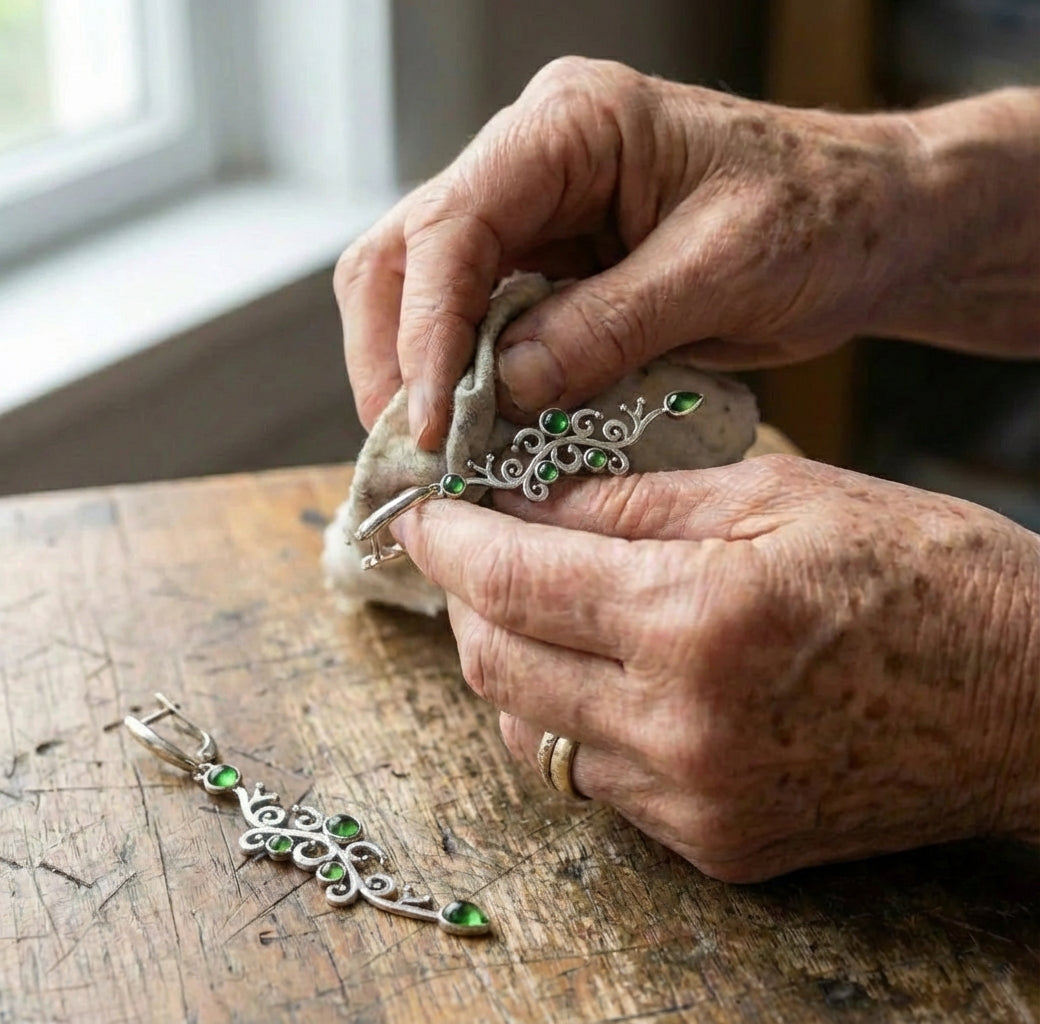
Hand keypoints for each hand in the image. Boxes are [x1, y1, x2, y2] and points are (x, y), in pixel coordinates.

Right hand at [334, 55, 1039, 448]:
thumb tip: (503, 388)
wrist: (867, 225)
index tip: (431, 424)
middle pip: (407, 254)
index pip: (452, 224)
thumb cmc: (819, 218)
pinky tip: (481, 432)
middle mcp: (532, 161)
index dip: (425, 330)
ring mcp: (535, 215)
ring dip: (419, 375)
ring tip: (439, 454)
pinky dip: (468, 383)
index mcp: (571, 126)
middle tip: (413, 451)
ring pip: (426, 291)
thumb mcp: (722, 270)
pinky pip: (479, 325)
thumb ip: (608, 325)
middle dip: (395, 357)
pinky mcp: (551, 267)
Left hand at [391, 456, 1039, 880]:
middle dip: (465, 599)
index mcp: (696, 617)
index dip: (450, 542)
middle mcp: (680, 726)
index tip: (421, 513)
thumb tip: (528, 501)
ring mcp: (694, 800)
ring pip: (531, 732)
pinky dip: (569, 718)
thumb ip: (632, 502)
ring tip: (533, 604)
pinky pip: (594, 780)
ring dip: (509, 662)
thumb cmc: (922, 574)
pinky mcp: (715, 843)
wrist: (1030, 701)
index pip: (514, 581)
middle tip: (472, 549)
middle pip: (498, 666)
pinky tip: (598, 670)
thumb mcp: (777, 494)